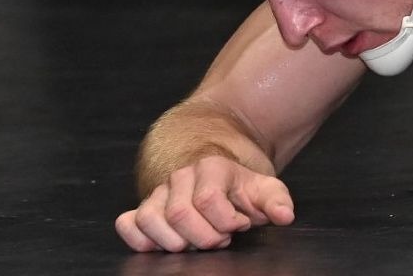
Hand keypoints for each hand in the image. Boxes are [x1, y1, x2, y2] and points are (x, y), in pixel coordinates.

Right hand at [115, 154, 294, 251]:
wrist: (216, 174)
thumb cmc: (239, 187)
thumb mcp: (264, 189)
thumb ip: (276, 201)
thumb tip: (285, 216)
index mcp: (212, 168)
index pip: (208, 199)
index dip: (226, 221)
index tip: (239, 225)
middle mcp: (180, 177)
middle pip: (179, 213)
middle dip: (203, 236)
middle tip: (220, 239)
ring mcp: (158, 192)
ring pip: (149, 219)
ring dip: (174, 242)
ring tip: (196, 242)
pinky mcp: (143, 207)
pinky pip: (127, 224)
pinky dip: (140, 240)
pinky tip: (164, 245)